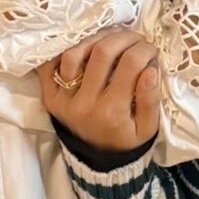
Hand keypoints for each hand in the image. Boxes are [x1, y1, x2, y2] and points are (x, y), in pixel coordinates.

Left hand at [38, 29, 160, 151]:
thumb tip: (150, 69)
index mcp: (112, 112)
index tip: (151, 48)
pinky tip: (79, 44)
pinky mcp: (50, 97)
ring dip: (95, 39)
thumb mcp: (147, 129)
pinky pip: (48, 67)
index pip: (130, 65)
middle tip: (135, 37)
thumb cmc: (126, 140)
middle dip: (123, 37)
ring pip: (74, 55)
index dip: (144, 49)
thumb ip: (151, 100)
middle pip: (102, 53)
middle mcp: (85, 104)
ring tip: (110, 39)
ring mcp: (63, 99)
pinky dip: (59, 51)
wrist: (98, 161)